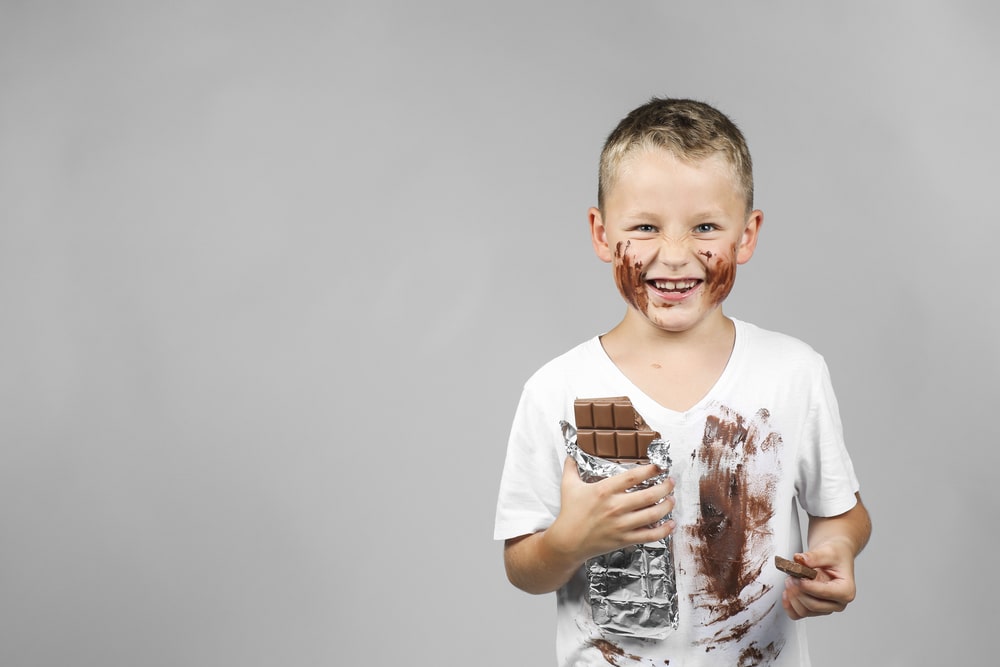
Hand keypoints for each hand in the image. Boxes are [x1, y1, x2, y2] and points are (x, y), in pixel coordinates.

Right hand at [544, 457, 674, 564]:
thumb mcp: (568, 486)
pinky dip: (664, 530)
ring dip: (667, 506)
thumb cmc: (569, 512)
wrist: (568, 542)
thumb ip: (571, 467)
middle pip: (649, 495)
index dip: (650, 470)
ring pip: (653, 514)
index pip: (633, 477)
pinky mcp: (625, 539)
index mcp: (604, 490)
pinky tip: (670, 523)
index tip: (660, 466)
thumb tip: (571, 451)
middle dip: (665, 487)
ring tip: (671, 499)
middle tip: (670, 482)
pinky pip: (650, 536)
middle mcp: (615, 507)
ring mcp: (622, 525)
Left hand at [781, 539, 856, 619]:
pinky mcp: (814, 609)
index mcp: (846, 590)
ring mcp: (826, 607)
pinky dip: (789, 606)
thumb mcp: (828, 551)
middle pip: (813, 605)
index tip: (797, 576)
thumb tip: (800, 559)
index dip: (807, 586)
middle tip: (791, 576)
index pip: (825, 593)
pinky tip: (786, 593)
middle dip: (798, 590)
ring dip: (792, 597)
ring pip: (804, 611)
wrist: (833, 556)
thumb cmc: (836, 556)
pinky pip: (798, 614)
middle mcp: (838, 603)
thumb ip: (815, 556)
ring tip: (790, 580)